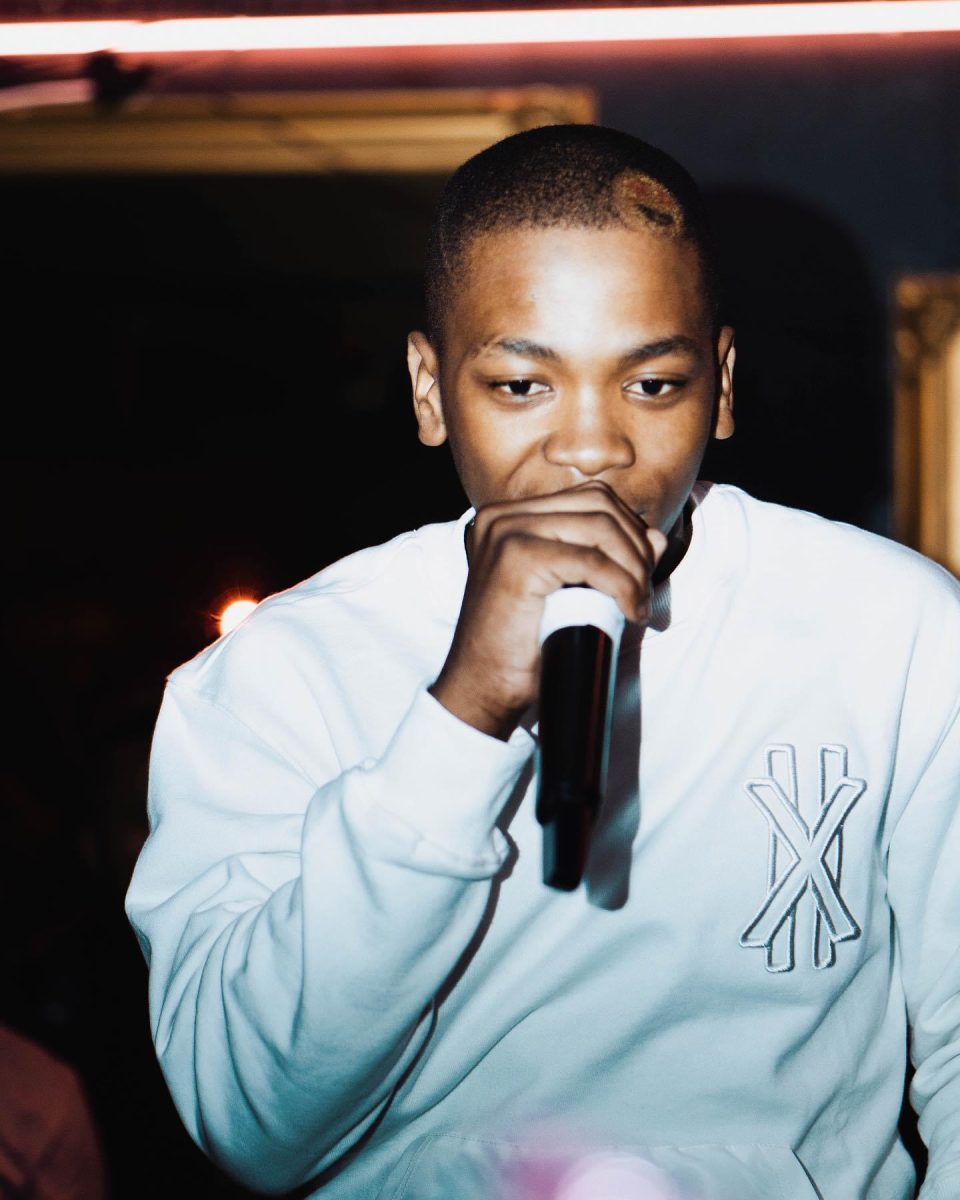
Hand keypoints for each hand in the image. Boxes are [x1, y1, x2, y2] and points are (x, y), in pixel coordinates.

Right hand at [430, 481, 666, 739]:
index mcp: (510, 517)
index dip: (629, 531)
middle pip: (599, 503)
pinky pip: (592, 561)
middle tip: (643, 593)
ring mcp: (506, 532)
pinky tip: (629, 611)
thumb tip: (656, 537)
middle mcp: (502, 516)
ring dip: (634, 567)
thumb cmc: (524, 646)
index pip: (590, 498)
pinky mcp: (517, 558)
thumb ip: (606, 557)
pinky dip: (622, 585)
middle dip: (636, 546)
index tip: (641, 575)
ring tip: (637, 605)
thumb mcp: (570, 591)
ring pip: (601, 527)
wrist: (484, 689)